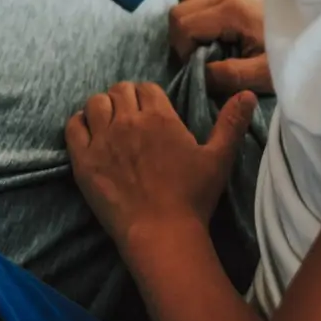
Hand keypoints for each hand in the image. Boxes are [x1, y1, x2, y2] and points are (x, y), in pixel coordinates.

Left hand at [66, 82, 256, 245]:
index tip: (150, 109)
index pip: (146, 88)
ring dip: (102, 107)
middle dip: (125, 98)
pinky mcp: (83, 159)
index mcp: (159, 118)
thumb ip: (231, 123)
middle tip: (130, 116)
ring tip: (109, 122)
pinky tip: (88, 131)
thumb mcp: (219, 159)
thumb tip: (247, 93)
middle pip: (119, 91)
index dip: (147, 95)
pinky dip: (79, 123)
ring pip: (94, 103)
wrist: (161, 232)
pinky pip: (73, 126)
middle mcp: (127, 122)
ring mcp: (102, 139)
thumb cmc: (193, 197)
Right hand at [169, 0, 272, 95]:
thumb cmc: (299, 58)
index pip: (182, 24)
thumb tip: (197, 75)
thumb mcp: (265, 75)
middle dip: (183, 37)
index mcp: (233, 10)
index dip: (182, 50)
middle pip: (180, 8)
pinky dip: (202, 6)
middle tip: (201, 58)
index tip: (200, 68)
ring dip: (191, 20)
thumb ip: (227, 75)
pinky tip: (217, 25)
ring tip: (208, 41)